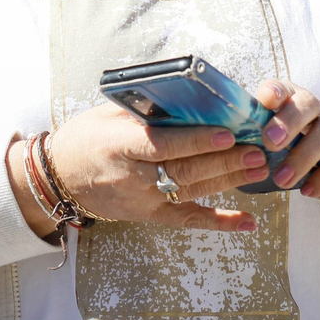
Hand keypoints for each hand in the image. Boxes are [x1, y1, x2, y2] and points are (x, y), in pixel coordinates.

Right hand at [9, 101, 269, 234]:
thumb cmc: (86, 137)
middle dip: (224, 161)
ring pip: (192, 190)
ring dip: (229, 181)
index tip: (226, 134)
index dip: (196, 141)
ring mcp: (143, 200)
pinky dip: (220, 222)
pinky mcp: (150, 215)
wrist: (60, 177)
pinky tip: (247, 222)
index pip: (163, 145)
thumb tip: (189, 97)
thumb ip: (145, 110)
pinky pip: (188, 220)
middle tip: (256, 150)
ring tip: (259, 168)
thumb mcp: (108, 115)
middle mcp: (132, 177)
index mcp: (119, 145)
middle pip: (185, 170)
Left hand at [254, 80, 319, 197]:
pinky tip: (307, 191)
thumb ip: (250, 128)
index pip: (283, 87)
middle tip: (270, 143)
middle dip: (289, 123)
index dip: (275, 91)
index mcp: (291, 97)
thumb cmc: (286, 139)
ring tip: (281, 180)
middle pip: (308, 105)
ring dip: (303, 158)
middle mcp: (315, 108)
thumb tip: (223, 135)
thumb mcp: (267, 131)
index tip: (266, 100)